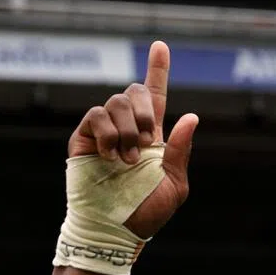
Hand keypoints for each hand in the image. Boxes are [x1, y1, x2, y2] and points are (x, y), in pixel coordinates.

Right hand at [67, 40, 197, 239]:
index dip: (158, 69)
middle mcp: (127, 129)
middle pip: (134, 91)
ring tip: (129, 160)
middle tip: (148, 141)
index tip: (161, 45)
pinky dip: (109, 133)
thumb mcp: (175, 184)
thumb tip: (191, 116)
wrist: (117, 229)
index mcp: (152, 137)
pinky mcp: (83, 139)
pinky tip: (113, 157)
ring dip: (128, 129)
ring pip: (115, 102)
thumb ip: (181, 150)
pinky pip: (96, 115)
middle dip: (146, 110)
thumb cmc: (147, 212)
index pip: (155, 96)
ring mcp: (104, 133)